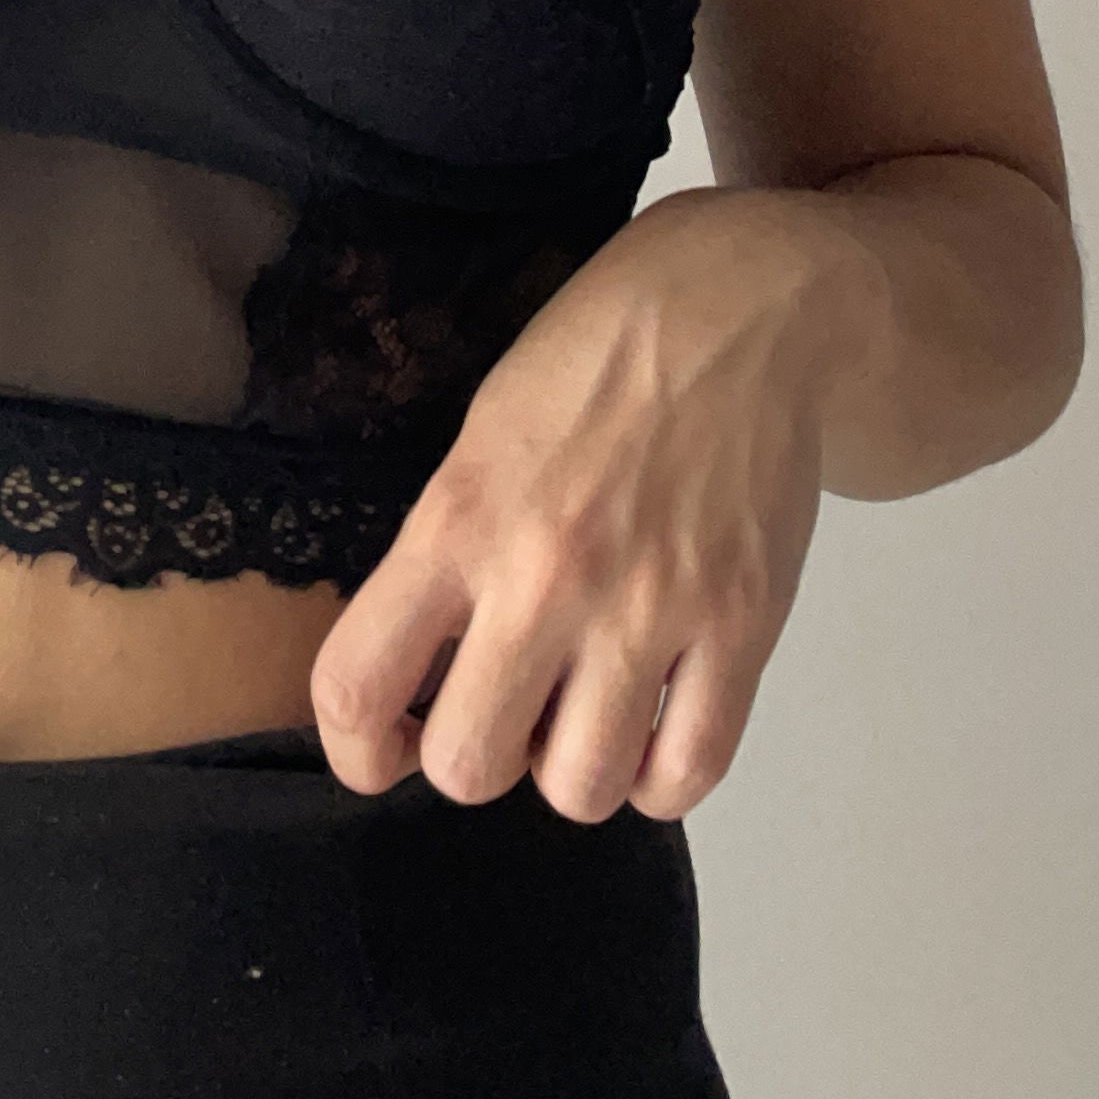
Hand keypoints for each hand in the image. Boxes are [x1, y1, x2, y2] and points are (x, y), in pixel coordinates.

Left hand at [309, 189, 870, 820]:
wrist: (743, 308)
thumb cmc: (599, 358)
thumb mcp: (480, 435)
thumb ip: (444, 550)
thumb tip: (424, 671)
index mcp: (458, 519)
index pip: (356, 685)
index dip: (356, 748)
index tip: (386, 745)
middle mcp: (545, 578)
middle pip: (469, 768)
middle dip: (475, 758)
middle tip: (503, 712)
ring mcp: (651, 609)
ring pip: (581, 791)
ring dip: (573, 769)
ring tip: (585, 713)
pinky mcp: (742, 628)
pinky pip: (688, 774)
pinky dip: (661, 776)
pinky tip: (655, 727)